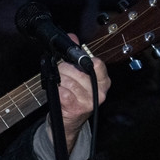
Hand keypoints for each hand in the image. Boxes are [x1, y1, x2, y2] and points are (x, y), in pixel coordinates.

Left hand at [57, 37, 110, 151]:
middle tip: (62, 77)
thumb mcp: (78, 77)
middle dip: (64, 71)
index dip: (82, 59)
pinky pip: (62, 92)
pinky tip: (59, 95)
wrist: (68, 123)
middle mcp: (99, 92)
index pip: (97, 64)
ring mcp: (89, 101)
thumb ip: (76, 56)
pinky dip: (57, 91)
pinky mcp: (77, 108)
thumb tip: (72, 37)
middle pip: (76, 70)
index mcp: (103, 82)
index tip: (74, 61)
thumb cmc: (74, 97)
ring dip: (58, 82)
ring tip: (60, 87)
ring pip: (67, 80)